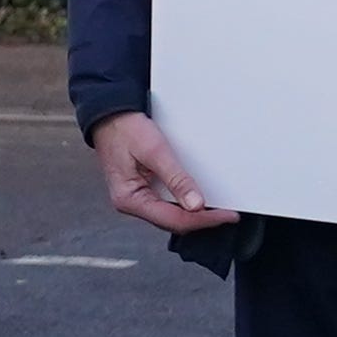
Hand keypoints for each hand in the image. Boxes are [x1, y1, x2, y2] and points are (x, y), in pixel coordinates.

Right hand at [91, 110, 232, 238]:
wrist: (110, 115)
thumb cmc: (125, 129)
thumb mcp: (155, 151)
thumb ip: (176, 179)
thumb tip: (196, 204)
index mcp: (129, 199)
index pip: (173, 220)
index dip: (203, 220)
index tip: (226, 215)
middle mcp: (131, 203)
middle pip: (172, 221)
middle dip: (201, 219)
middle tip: (227, 215)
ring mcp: (137, 198)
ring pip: (170, 215)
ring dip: (194, 214)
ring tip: (217, 209)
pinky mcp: (143, 190)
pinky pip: (166, 204)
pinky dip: (184, 204)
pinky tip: (197, 200)